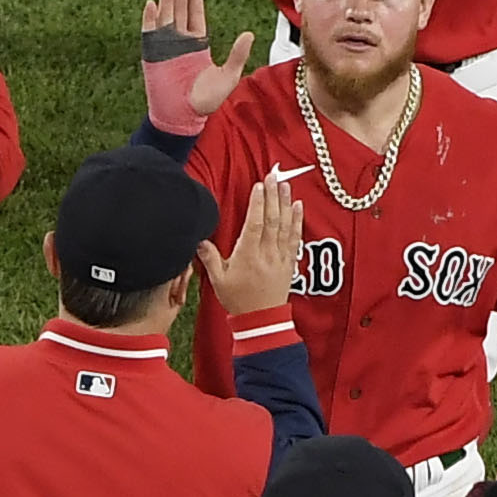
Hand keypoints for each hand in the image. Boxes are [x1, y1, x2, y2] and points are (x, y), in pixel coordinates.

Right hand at [141, 0, 257, 140]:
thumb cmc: (206, 101)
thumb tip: (249, 34)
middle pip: (179, 10)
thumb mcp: (227, 76)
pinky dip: (149, 18)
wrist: (183, 116)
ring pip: (165, 16)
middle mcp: (180, 42)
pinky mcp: (152, 55)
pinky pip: (149, 33)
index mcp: (198, 45)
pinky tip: (151, 4)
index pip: (196, 15)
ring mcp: (165, 47)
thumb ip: (237, 55)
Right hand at [204, 170, 306, 322]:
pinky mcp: (289, 261)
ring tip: (285, 184)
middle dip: (273, 196)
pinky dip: (297, 220)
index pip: (255, 224)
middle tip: (274, 176)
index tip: (259, 186)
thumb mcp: (219, 280)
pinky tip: (298, 206)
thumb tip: (199, 240)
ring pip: (285, 225)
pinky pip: (295, 237)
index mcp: (248, 256)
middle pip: (272, 220)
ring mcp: (280, 257)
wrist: (261, 320)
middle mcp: (266, 253)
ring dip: (285, 203)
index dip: (258, 204)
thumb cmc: (238, 300)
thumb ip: (210, 258)